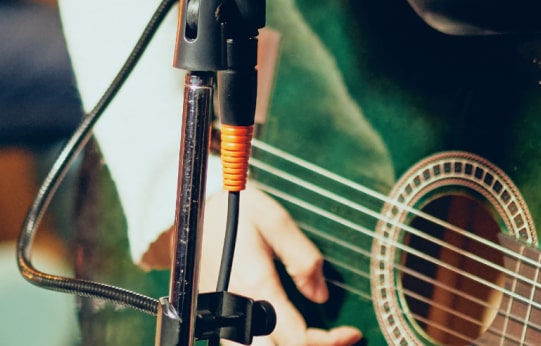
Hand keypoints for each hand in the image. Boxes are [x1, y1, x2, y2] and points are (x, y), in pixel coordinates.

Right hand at [199, 187, 362, 345]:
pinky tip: (289, 333)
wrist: (190, 209)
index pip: (296, 338)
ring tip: (318, 337)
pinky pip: (242, 344)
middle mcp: (235, 306)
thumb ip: (303, 258)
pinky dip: (271, 344)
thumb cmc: (232, 209)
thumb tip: (321, 294)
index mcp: (254, 284)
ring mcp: (221, 314)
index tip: (351, 333)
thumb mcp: (275, 220)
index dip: (328, 342)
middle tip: (339, 338)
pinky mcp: (215, 315)